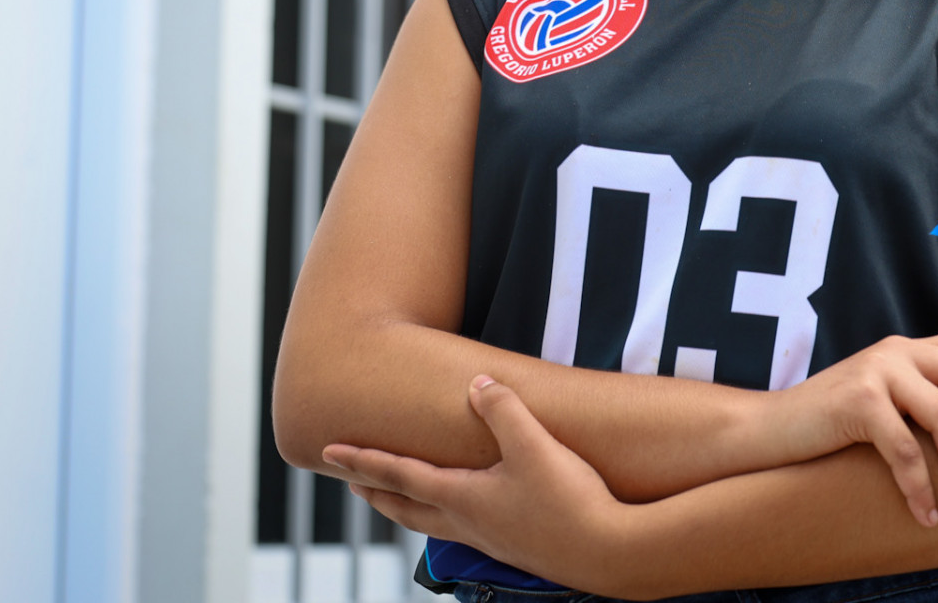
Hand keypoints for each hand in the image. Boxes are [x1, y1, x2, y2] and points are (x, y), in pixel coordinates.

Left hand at [323, 376, 625, 594]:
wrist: (608, 553)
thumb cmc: (569, 500)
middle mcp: (467, 523)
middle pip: (404, 506)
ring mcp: (490, 539)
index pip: (399, 475)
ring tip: (394, 497)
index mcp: (462, 497)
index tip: (329, 452)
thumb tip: (476, 384)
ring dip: (403, 507)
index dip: (363, 460)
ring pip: (430, 523)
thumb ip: (503, 411)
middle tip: (349, 478)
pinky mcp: (514, 546)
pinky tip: (460, 515)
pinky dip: (440, 518)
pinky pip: (458, 530)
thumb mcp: (535, 446)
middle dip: (374, 490)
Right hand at [767, 325, 937, 527]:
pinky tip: (929, 516)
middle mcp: (903, 351)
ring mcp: (879, 372)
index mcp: (917, 348)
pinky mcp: (855, 402)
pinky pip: (902, 449)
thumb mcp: (888, 401)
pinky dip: (920, 487)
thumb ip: (928, 401)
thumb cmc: (835, 426)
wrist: (768, 430)